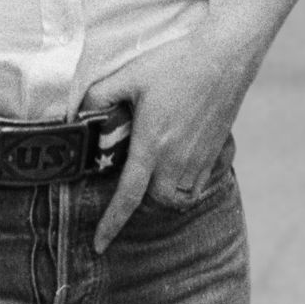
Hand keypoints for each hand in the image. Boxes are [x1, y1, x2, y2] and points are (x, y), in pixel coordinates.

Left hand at [81, 26, 257, 253]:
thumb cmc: (175, 63)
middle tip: (130, 178)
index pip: (127, 196)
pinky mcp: (215, 151)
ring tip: (154, 169)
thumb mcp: (128, 75)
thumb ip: (99, 96)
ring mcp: (199, 158)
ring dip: (163, 192)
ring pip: (178, 196)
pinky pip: (197, 183)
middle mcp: (177, 159)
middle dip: (140, 200)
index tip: (98, 246)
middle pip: (156, 201)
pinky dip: (185, 182)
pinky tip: (178, 159)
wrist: (225, 57)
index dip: (110, 224)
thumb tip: (80, 116)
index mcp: (152, 145)